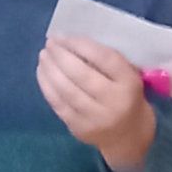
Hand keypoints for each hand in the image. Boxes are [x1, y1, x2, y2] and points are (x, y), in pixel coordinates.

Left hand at [38, 35, 155, 171]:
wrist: (129, 135)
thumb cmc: (127, 96)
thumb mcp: (128, 76)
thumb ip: (108, 61)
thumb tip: (72, 42)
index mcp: (129, 84)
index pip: (105, 59)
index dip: (82, 45)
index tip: (65, 36)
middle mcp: (114, 102)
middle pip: (82, 75)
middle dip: (61, 56)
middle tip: (50, 43)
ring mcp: (95, 118)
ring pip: (67, 90)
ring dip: (51, 70)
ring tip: (43, 55)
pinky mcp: (79, 129)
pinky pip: (59, 105)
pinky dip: (47, 86)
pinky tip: (42, 72)